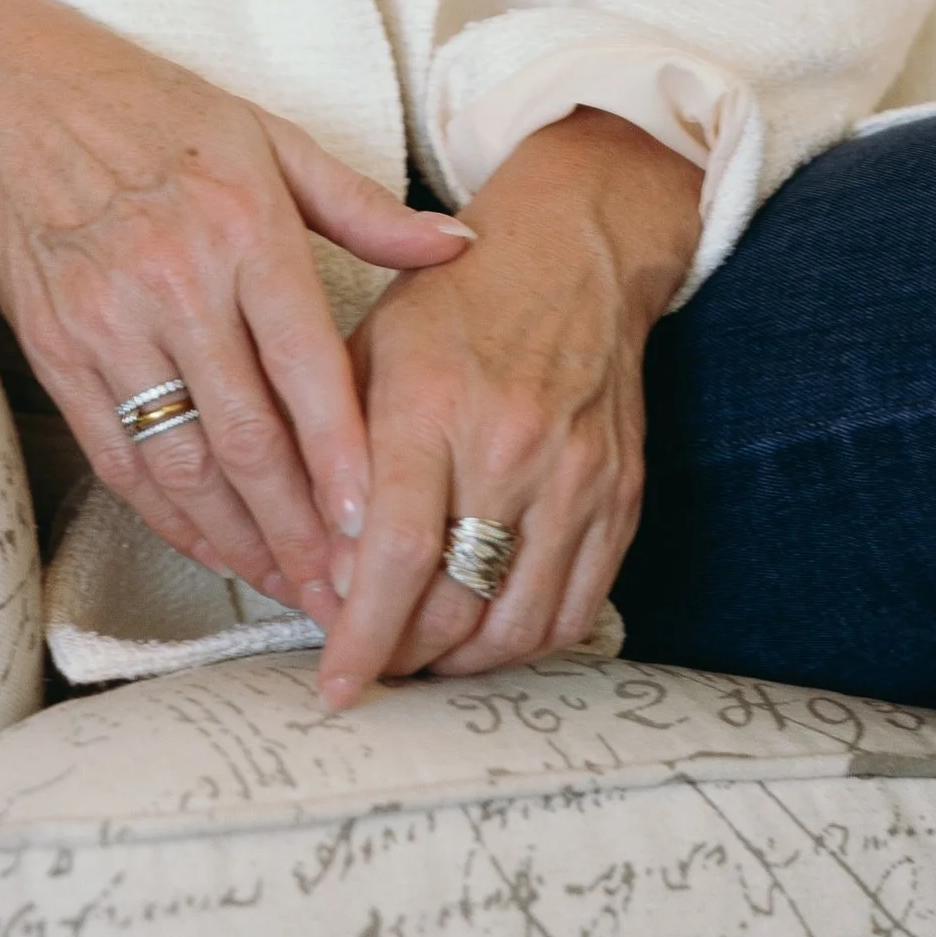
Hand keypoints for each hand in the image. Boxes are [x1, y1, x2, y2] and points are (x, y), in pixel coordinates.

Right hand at [0, 0, 472, 623]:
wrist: (8, 92)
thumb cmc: (149, 107)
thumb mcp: (267, 134)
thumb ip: (364, 205)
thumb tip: (459, 245)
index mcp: (240, 223)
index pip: (303, 366)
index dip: (342, 457)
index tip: (378, 526)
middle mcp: (173, 279)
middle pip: (248, 436)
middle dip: (303, 529)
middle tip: (348, 594)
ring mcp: (107, 322)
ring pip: (184, 461)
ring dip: (242, 540)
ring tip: (293, 589)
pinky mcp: (57, 352)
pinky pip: (119, 456)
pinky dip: (170, 515)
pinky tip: (213, 546)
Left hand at [316, 108, 698, 710]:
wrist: (574, 251)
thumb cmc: (456, 298)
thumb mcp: (369, 348)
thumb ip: (336, 455)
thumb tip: (316, 570)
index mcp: (434, 405)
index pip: (395, 556)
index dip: (360, 637)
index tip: (335, 685)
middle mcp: (511, 447)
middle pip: (453, 606)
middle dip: (402, 654)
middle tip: (370, 659)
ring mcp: (576, 478)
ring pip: (516, 627)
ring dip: (461, 661)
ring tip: (422, 651)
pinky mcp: (619, 497)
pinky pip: (574, 611)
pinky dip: (524, 642)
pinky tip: (484, 631)